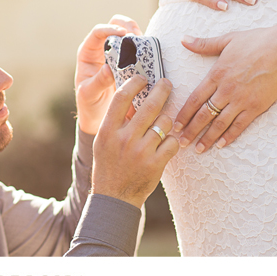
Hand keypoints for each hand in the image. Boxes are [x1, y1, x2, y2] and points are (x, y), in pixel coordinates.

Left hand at [74, 15, 140, 134]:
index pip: (98, 32)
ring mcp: (117, 55)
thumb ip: (98, 82)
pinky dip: (146, 48)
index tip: (124, 34)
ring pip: (129, 34)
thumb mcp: (89, 94)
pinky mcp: (130, 62)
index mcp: (88, 53)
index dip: (110, 29)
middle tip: (138, 36)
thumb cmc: (89, 104)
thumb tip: (109, 69)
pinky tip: (152, 55)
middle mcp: (102, 50)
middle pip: (115, 25)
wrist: (98, 117)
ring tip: (146, 44)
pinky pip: (139, 49)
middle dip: (127, 26)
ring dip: (139, 35)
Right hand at [92, 76, 178, 207]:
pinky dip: (171, 140)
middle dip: (162, 89)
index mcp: (108, 130)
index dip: (135, 82)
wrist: (114, 197)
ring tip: (163, 123)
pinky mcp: (156, 164)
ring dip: (166, 120)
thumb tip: (134, 96)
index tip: (143, 78)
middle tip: (167, 83)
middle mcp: (124, 138)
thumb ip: (117, 120)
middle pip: (150, 105)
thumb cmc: (109, 165)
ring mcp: (141, 151)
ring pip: (164, 122)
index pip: (122, 96)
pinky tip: (165, 143)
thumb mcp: (105, 140)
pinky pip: (172, 142)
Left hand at [173, 27, 276, 151]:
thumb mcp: (226, 40)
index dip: (183, 114)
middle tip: (180, 143)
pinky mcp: (256, 106)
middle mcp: (226, 90)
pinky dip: (230, 135)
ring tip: (198, 149)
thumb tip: (183, 39)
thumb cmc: (256, 42)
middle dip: (191, 130)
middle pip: (204, 115)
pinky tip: (222, 145)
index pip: (194, 99)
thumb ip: (203, 44)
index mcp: (216, 74)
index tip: (174, 125)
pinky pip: (240, 125)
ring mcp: (241, 100)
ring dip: (208, 137)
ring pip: (220, 123)